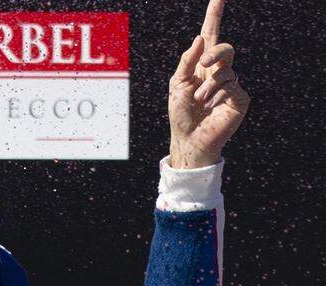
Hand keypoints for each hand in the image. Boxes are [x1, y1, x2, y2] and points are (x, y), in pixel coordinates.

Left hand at [168, 0, 249, 168]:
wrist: (188, 138)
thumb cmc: (180, 112)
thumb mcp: (177, 84)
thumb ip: (187, 60)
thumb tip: (201, 38)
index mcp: (202, 64)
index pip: (211, 35)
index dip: (214, 16)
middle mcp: (219, 71)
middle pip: (225, 48)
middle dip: (215, 53)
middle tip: (204, 65)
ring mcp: (231, 84)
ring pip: (225, 71)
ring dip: (207, 87)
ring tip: (200, 101)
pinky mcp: (240, 98)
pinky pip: (231, 86)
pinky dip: (217, 96)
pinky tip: (211, 107)